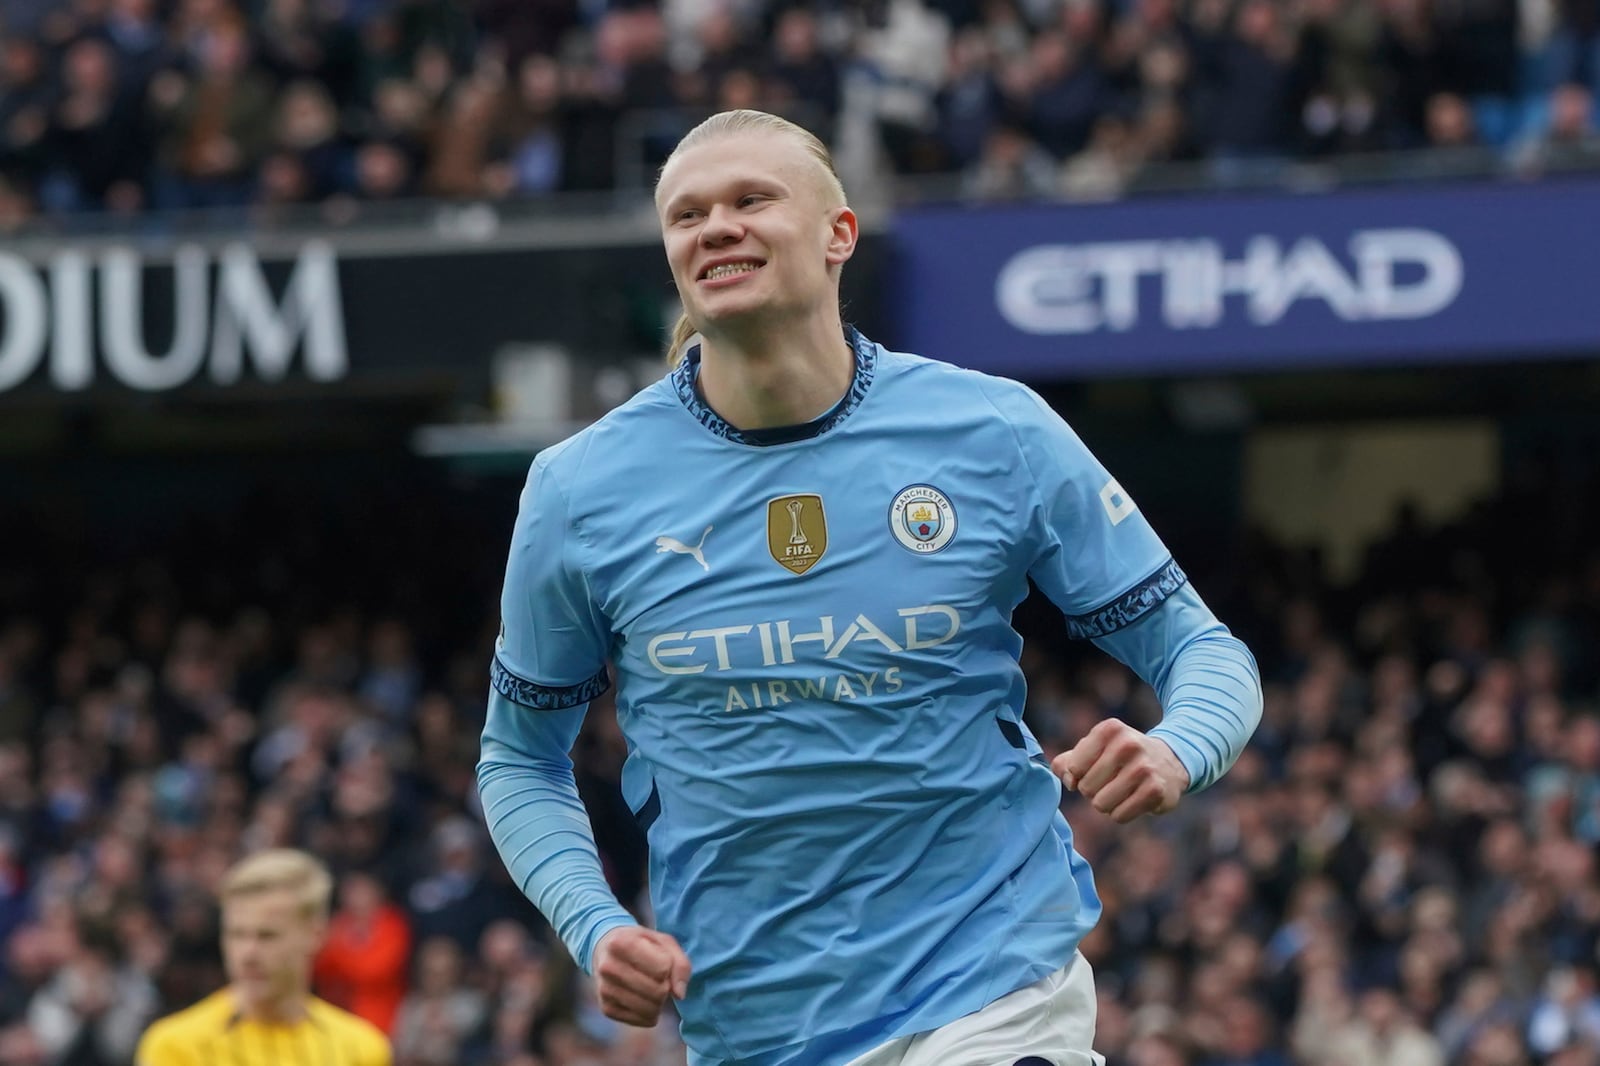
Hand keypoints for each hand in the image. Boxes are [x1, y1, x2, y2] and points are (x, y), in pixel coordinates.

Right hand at [593, 926, 690, 1026]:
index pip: (663, 969)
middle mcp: (608, 967)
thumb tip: (680, 995)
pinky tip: (644, 1000)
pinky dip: (650, 1014)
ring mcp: (605, 990)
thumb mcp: (664, 942)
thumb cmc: (641, 944)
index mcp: (621, 943)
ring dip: (660, 1003)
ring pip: (649, 1009)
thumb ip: (680, 964)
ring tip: (654, 990)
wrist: (606, 950)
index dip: (669, 968)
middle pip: (657, 992)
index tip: (662, 961)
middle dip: (666, 988)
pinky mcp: (606, 1008)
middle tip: (661, 980)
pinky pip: (641, 1020)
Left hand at [1052, 719, 1188, 822]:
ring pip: (1101, 804)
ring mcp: (1144, 767)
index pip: (1074, 767)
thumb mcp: (1092, 749)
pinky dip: (1121, 813)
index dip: (1079, 774)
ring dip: (1107, 804)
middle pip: (1086, 788)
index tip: (1095, 768)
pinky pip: (1119, 816)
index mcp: (1109, 729)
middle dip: (1094, 790)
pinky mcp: (1155, 790)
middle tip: (1111, 780)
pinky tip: (1134, 799)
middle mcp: (1128, 744)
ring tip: (1121, 790)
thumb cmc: (1119, 757)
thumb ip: (1066, 763)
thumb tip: (1069, 781)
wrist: (1168, 762)